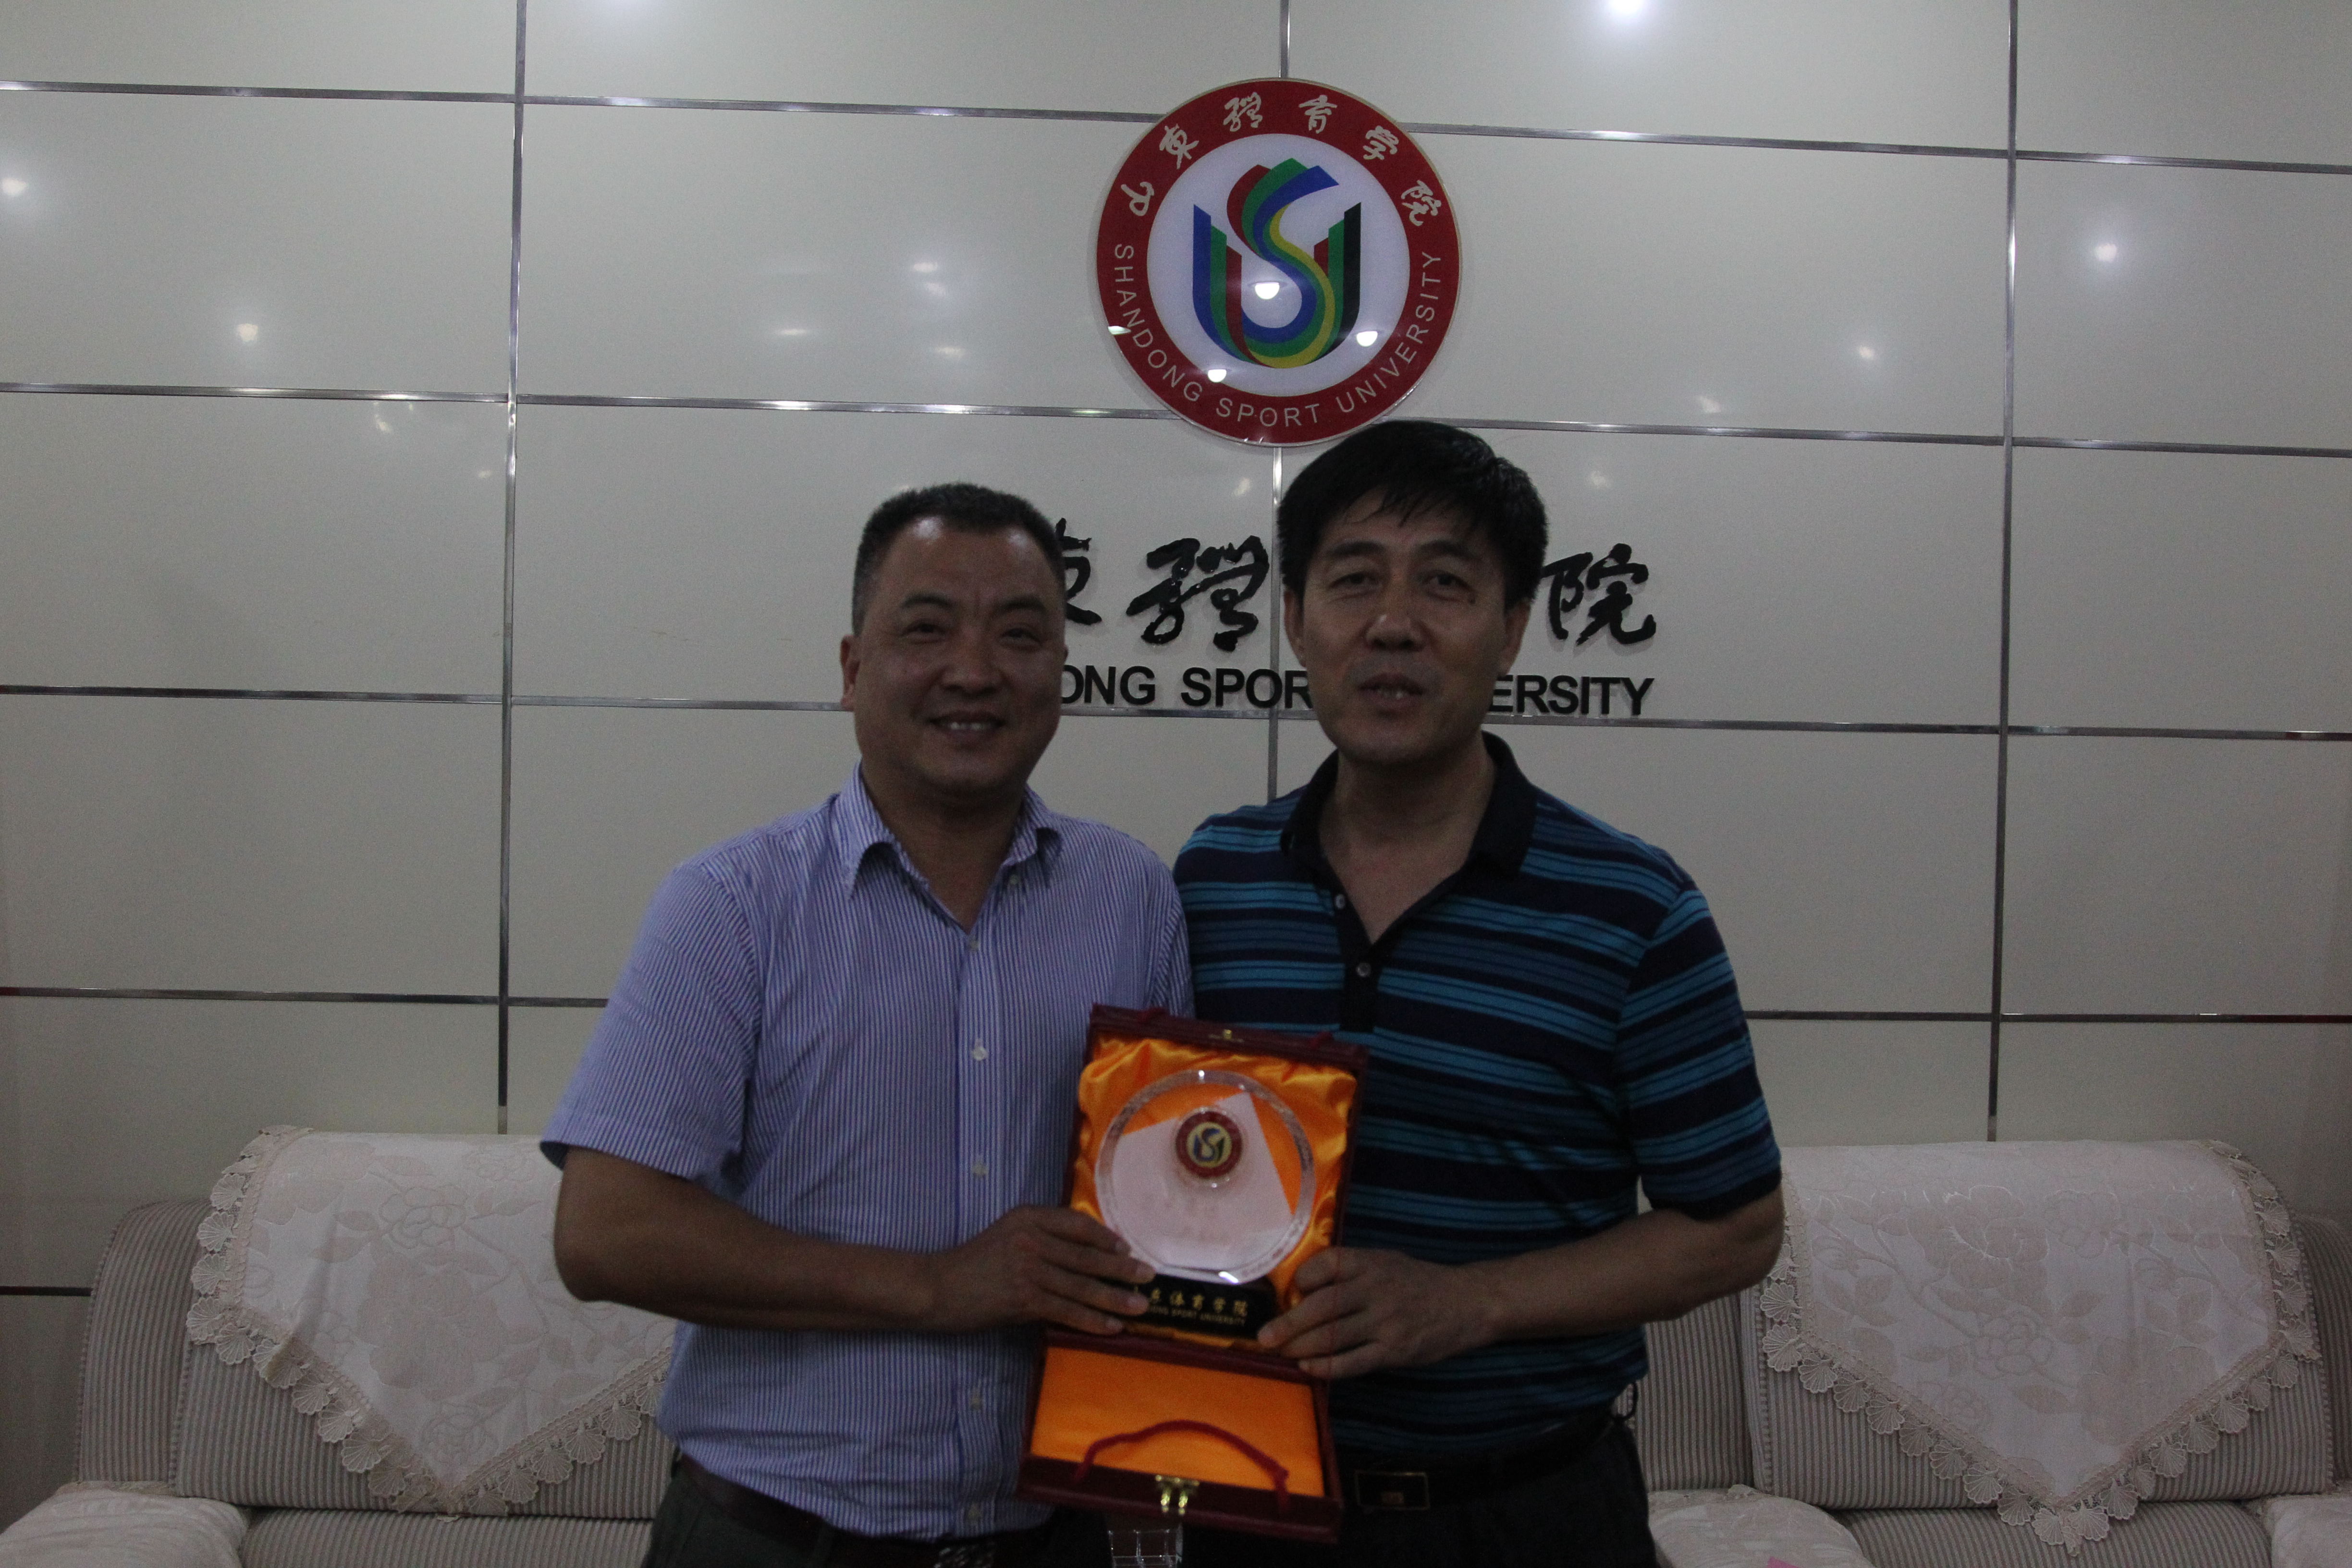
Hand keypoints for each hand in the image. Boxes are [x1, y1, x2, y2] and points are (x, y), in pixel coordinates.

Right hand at [921, 1207, 1154, 1335]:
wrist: (937, 1287)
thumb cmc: (974, 1264)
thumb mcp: (1007, 1235)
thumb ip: (1041, 1236)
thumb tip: (1085, 1253)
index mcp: (1028, 1217)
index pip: (1077, 1224)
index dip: (1106, 1238)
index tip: (1127, 1248)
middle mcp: (1031, 1238)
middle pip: (1086, 1255)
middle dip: (1121, 1268)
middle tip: (1150, 1276)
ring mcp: (1028, 1268)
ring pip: (1081, 1285)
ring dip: (1115, 1298)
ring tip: (1140, 1306)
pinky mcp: (1023, 1298)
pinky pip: (1067, 1310)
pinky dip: (1092, 1320)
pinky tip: (1112, 1327)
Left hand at [1257, 1247, 1494, 1377]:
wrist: (1465, 1303)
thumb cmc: (1416, 1282)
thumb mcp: (1384, 1261)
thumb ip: (1348, 1271)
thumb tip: (1301, 1290)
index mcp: (1369, 1262)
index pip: (1325, 1266)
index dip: (1302, 1280)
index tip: (1291, 1292)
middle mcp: (1376, 1289)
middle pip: (1322, 1308)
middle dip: (1288, 1324)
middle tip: (1264, 1337)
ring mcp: (1385, 1322)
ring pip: (1333, 1337)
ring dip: (1301, 1348)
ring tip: (1280, 1353)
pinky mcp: (1394, 1351)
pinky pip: (1352, 1362)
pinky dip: (1327, 1367)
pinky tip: (1309, 1368)